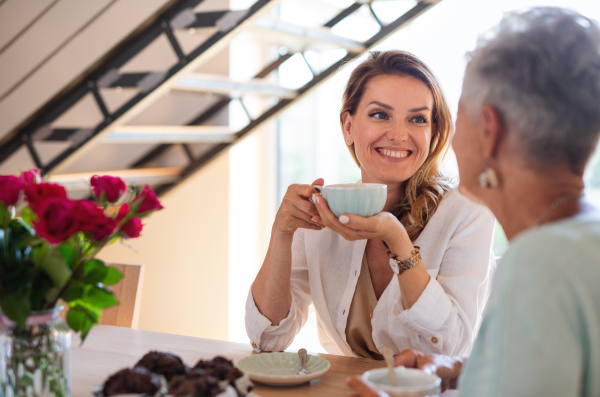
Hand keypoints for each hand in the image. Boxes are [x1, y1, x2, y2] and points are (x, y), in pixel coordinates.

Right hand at [273, 179, 324, 236]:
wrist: (282, 224)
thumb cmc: (295, 207)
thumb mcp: (302, 196)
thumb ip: (312, 188)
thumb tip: (322, 180)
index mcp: (293, 188)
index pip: (309, 190)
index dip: (318, 197)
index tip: (323, 202)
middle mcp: (288, 197)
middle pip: (310, 206)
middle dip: (319, 212)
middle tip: (326, 216)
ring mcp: (286, 209)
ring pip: (308, 216)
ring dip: (318, 220)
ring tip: (324, 222)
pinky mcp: (287, 220)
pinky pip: (305, 224)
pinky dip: (314, 226)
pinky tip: (319, 227)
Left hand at [312, 193, 411, 256]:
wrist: (393, 231)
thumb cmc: (386, 225)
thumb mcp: (375, 223)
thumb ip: (359, 221)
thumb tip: (342, 217)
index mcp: (349, 232)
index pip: (330, 220)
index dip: (322, 209)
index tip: (318, 196)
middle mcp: (345, 233)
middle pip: (327, 220)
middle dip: (319, 208)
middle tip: (314, 193)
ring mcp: (347, 230)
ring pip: (330, 220)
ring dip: (322, 209)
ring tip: (317, 196)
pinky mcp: (350, 226)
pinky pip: (335, 219)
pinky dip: (329, 210)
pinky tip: (327, 202)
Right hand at [346, 350, 464, 396]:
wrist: (452, 373)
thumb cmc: (444, 364)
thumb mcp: (436, 365)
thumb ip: (428, 368)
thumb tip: (422, 372)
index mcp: (408, 355)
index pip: (393, 363)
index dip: (388, 373)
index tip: (388, 383)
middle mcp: (405, 364)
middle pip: (391, 374)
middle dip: (389, 383)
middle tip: (388, 392)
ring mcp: (406, 374)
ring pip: (396, 382)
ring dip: (395, 390)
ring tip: (393, 394)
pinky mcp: (410, 383)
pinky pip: (403, 388)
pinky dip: (402, 393)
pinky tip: (403, 396)